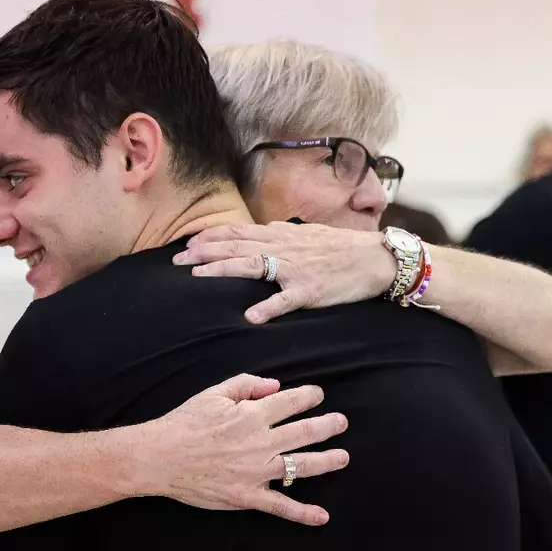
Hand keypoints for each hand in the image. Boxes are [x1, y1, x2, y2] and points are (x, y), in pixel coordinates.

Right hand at [143, 373, 348, 525]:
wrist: (160, 456)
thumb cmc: (185, 423)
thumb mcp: (214, 393)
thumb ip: (246, 384)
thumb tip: (275, 386)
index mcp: (253, 415)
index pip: (292, 402)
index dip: (310, 396)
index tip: (318, 395)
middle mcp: (262, 443)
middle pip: (306, 432)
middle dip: (329, 425)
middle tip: (342, 422)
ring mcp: (257, 471)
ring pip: (302, 466)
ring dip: (328, 461)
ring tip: (343, 457)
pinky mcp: (248, 496)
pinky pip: (281, 506)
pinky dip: (303, 513)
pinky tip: (322, 517)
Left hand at [175, 221, 397, 323]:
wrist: (374, 257)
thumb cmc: (342, 248)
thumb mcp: (307, 235)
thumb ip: (281, 236)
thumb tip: (259, 235)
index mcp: (281, 235)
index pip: (238, 233)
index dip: (210, 238)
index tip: (187, 245)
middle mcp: (283, 247)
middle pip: (236, 247)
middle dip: (203, 253)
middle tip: (177, 262)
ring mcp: (295, 268)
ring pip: (252, 265)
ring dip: (222, 269)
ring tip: (197, 277)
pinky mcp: (310, 290)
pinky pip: (286, 300)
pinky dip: (268, 308)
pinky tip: (250, 317)